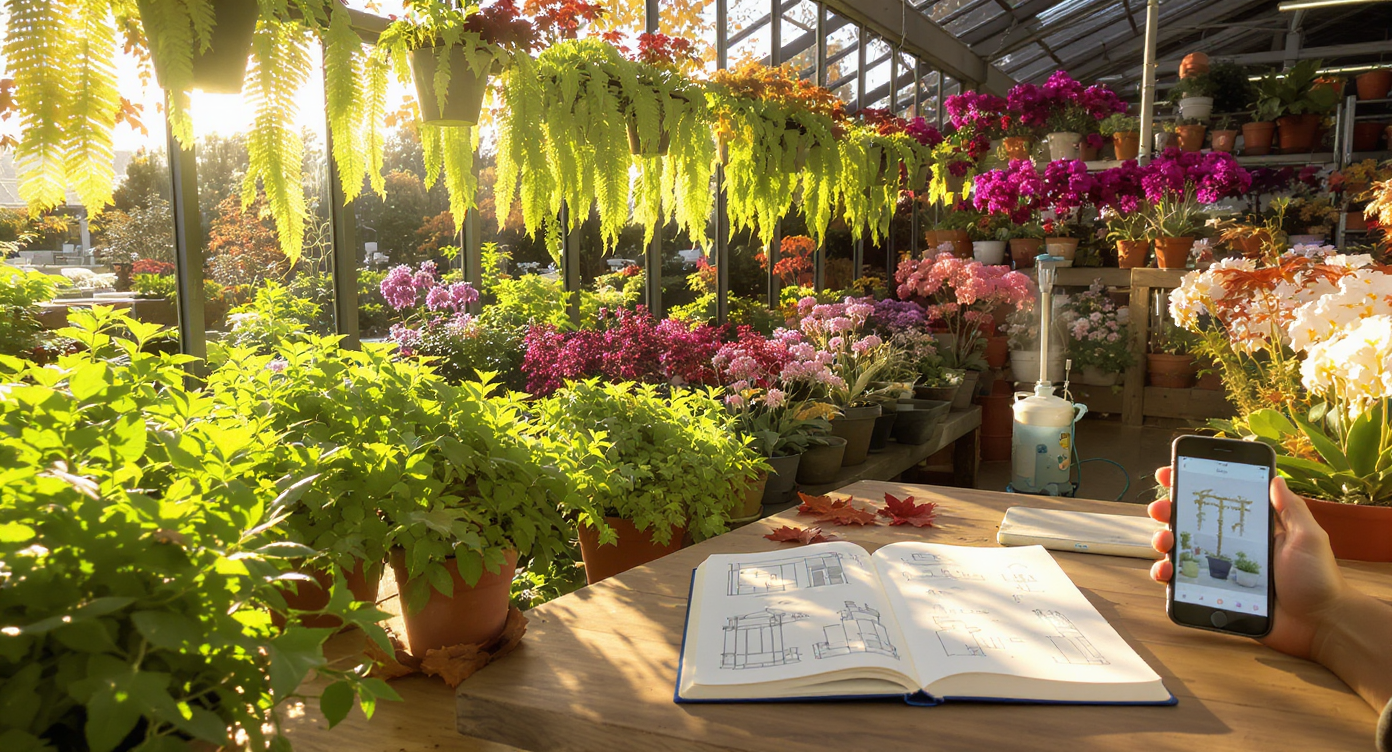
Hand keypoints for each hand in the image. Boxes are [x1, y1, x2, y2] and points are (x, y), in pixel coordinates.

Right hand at [1147, 466, 1351, 660]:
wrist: (1320, 624)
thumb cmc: (1318, 579)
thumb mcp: (1308, 537)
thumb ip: (1291, 508)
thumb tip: (1275, 477)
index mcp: (1252, 529)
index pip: (1217, 502)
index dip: (1192, 486)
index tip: (1169, 474)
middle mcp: (1232, 547)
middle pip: (1191, 523)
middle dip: (1169, 511)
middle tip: (1160, 509)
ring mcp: (1221, 571)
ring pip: (1181, 550)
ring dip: (1163, 541)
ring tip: (1164, 542)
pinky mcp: (1214, 594)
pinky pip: (1182, 583)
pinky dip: (1166, 575)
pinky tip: (1165, 571)